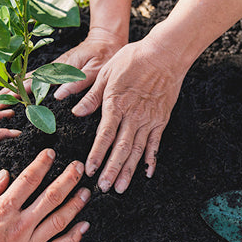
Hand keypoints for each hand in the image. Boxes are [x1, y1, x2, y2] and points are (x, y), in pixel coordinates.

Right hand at [0, 28, 125, 106]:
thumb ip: (78, 84)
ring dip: (10, 91)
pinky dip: (23, 87)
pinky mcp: (56, 71)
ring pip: (26, 81)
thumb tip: (57, 96)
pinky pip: (35, 80)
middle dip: (4, 93)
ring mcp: (52, 69)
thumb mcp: (95, 70)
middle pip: (22, 82)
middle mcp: (52, 69)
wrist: (107, 40)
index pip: (30, 83)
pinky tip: (16, 95)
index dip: (14, 93)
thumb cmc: (104, 56)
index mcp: (58, 70)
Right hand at [0, 149, 90, 241]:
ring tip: (86, 192)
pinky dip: (73, 237)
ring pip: (59, 220)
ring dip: (75, 204)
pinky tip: (84, 227)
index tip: (52, 153)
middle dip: (68, 179)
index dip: (42, 164)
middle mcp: (20, 225)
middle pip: (50, 197)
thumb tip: (4, 175)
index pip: (28, 180)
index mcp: (2, 210)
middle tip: (79, 167)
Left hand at [71, 38, 186, 192]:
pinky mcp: (161, 120)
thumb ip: (92, 95)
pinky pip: (155, 144)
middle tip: (104, 188)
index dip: (97, 154)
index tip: (90, 170)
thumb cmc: (133, 59)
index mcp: (116, 104)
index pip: (104, 135)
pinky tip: (147, 173)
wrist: (165, 54)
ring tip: (121, 187)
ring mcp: (149, 119)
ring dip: (128, 170)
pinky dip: (151, 160)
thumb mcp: (106, 72)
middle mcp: (133, 115)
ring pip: (137, 150)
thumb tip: (76, 112)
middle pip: (121, 148)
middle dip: (112, 169)